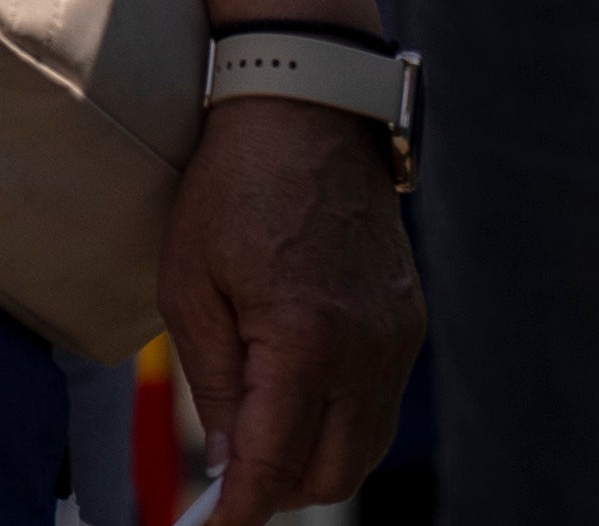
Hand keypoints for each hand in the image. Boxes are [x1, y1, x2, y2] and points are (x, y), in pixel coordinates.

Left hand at [156, 95, 420, 522]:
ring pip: (363, 447)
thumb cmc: (231, 187)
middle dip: (278, 492)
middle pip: (333, 472)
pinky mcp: (408, 327)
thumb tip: (229, 466)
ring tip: (254, 449)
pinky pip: (379, 406)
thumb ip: (216, 383)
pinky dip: (339, 425)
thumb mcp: (190, 282)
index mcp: (306, 340)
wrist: (306, 113)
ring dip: (311, 464)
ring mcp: (397, 342)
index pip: (280, 461)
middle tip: (224, 487)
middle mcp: (368, 352)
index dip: (242, 509)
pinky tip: (295, 407)